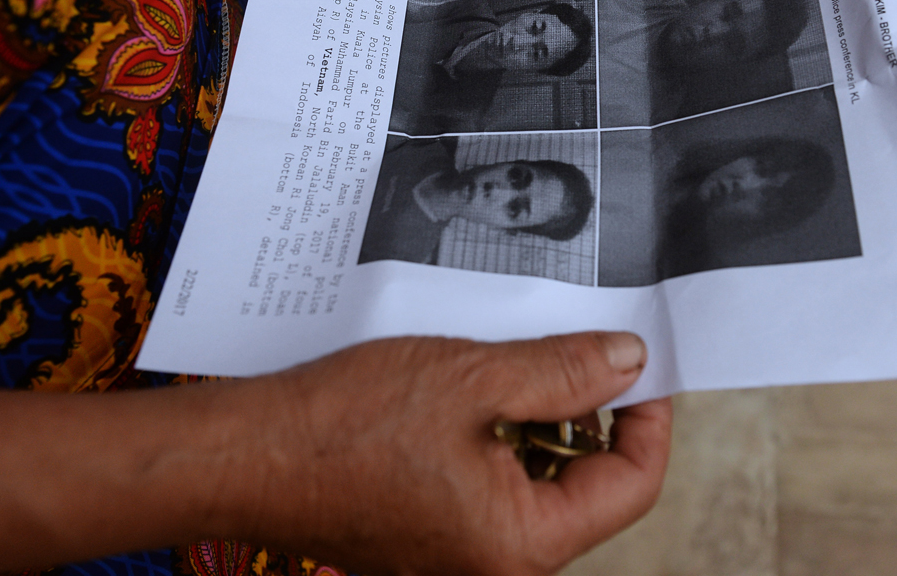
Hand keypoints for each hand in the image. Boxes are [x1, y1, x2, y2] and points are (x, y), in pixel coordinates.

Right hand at [221, 332, 671, 575]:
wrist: (250, 453)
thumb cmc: (346, 425)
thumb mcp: (474, 379)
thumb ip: (565, 373)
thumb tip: (629, 361)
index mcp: (522, 544)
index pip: (630, 486)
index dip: (646, 417)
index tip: (640, 361)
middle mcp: (498, 564)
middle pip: (585, 484)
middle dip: (588, 410)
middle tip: (575, 343)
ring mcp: (464, 552)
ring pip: (537, 478)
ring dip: (539, 416)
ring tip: (512, 357)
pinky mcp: (434, 531)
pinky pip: (493, 482)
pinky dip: (499, 432)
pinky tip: (473, 386)